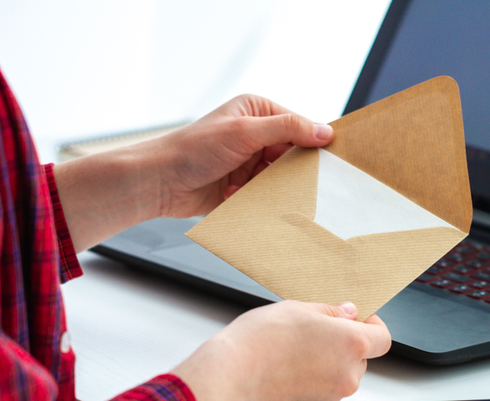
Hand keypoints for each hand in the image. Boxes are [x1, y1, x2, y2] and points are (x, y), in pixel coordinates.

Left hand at [154, 94, 334, 217]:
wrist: (159, 182)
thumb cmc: (192, 149)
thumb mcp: (244, 132)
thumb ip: (287, 129)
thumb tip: (324, 131)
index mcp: (257, 111)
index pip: (298, 125)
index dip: (314, 142)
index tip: (330, 160)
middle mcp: (255, 135)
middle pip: (293, 155)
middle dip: (292, 171)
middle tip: (298, 182)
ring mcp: (248, 163)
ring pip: (280, 179)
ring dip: (273, 188)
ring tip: (260, 190)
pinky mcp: (242, 188)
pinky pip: (265, 196)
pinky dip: (258, 200)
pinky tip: (240, 198)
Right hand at [171, 301, 390, 400]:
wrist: (230, 378)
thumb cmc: (259, 341)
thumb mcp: (297, 309)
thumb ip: (330, 312)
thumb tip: (348, 314)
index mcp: (351, 343)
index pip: (383, 338)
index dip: (372, 326)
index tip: (357, 319)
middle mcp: (349, 374)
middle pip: (360, 357)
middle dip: (343, 344)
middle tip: (312, 332)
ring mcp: (333, 396)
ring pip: (342, 375)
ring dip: (328, 363)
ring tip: (293, 352)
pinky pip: (325, 392)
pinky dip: (313, 381)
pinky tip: (287, 370)